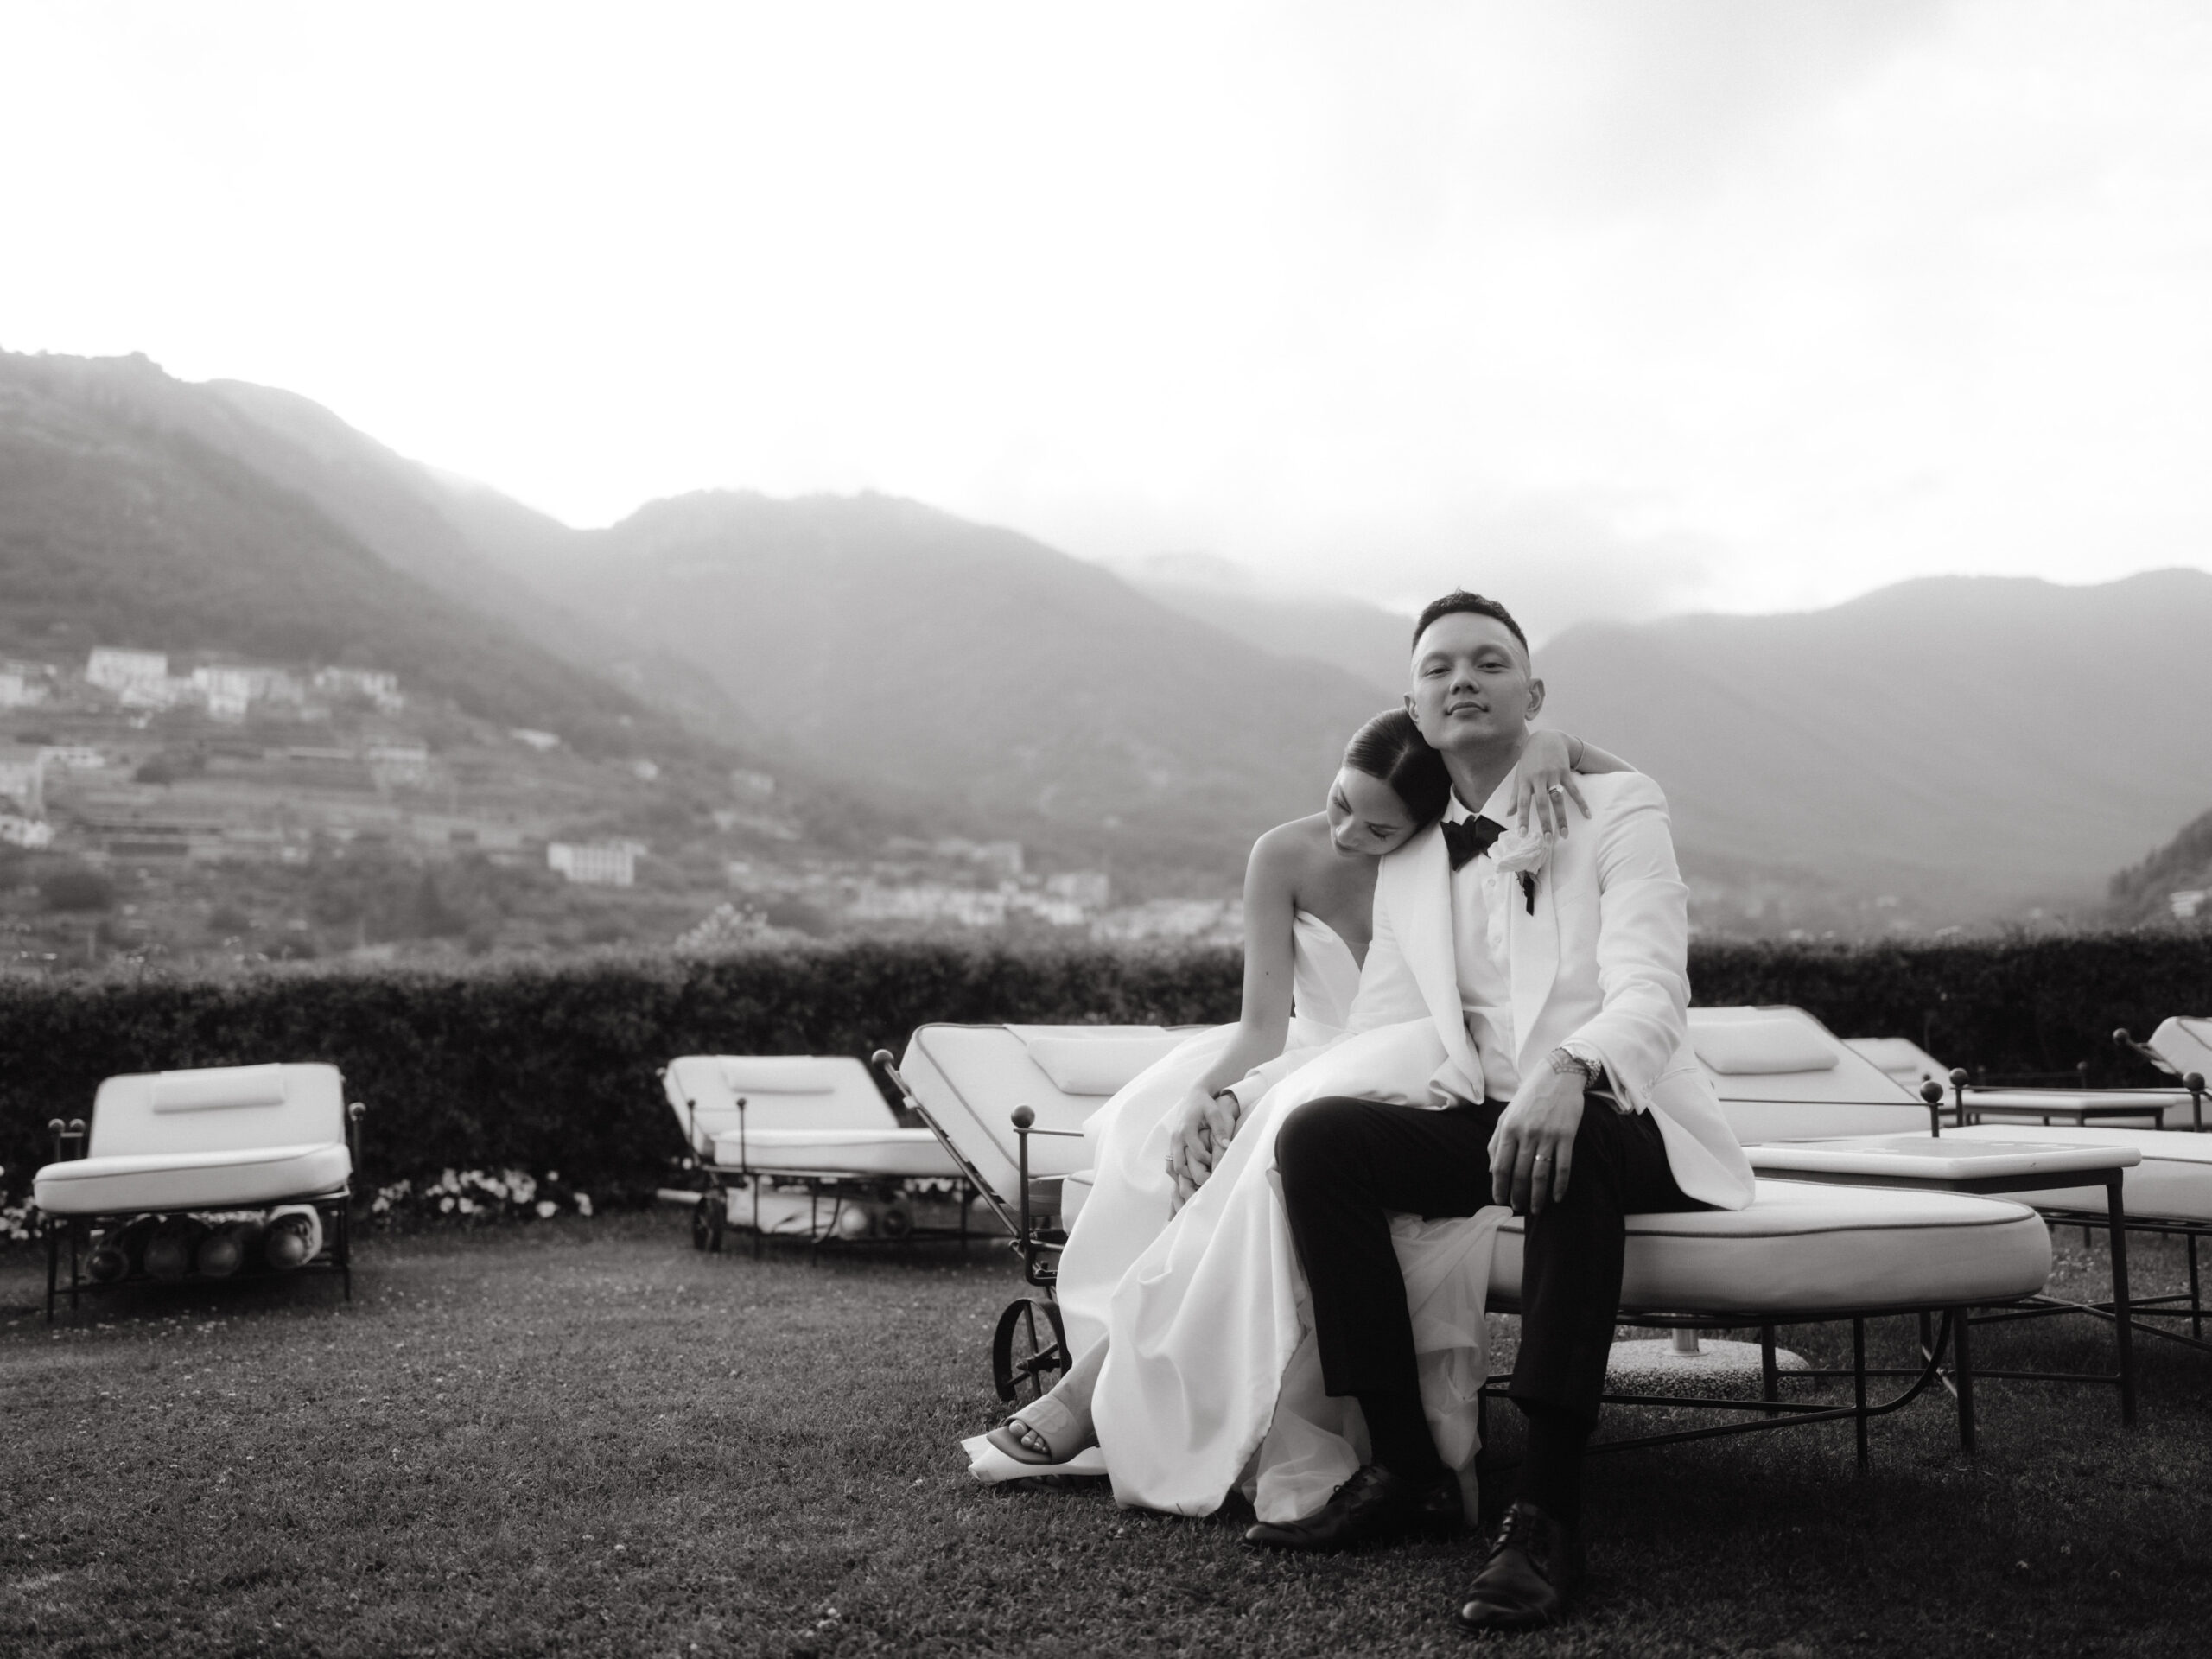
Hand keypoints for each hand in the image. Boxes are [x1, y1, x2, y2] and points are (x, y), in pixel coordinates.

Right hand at [1167, 1085, 1239, 1205]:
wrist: (1193, 1095)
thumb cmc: (1205, 1104)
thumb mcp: (1214, 1113)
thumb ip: (1220, 1129)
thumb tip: (1227, 1146)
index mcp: (1186, 1130)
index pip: (1196, 1153)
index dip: (1209, 1160)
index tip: (1218, 1161)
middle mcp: (1176, 1138)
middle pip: (1179, 1166)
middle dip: (1192, 1176)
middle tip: (1207, 1178)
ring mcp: (1172, 1142)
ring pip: (1172, 1168)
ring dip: (1184, 1175)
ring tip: (1200, 1178)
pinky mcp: (1172, 1144)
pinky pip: (1170, 1163)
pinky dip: (1180, 1171)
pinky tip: (1193, 1174)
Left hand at [1487, 1066, 1586, 1213]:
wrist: (1558, 1075)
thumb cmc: (1529, 1097)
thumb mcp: (1507, 1115)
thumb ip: (1496, 1141)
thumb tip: (1491, 1170)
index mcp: (1508, 1128)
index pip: (1500, 1165)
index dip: (1499, 1187)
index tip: (1500, 1201)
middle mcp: (1526, 1133)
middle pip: (1519, 1173)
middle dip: (1517, 1195)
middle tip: (1518, 1209)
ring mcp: (1547, 1135)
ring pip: (1540, 1174)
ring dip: (1537, 1196)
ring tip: (1535, 1209)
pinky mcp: (1567, 1135)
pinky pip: (1563, 1166)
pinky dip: (1560, 1185)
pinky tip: (1558, 1197)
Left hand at [1515, 730, 1590, 838]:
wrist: (1546, 738)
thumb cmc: (1529, 760)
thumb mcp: (1519, 776)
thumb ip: (1515, 796)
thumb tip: (1509, 815)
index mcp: (1525, 781)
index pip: (1522, 802)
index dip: (1522, 818)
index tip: (1523, 834)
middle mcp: (1538, 778)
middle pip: (1542, 803)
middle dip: (1545, 822)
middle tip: (1548, 840)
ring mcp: (1553, 775)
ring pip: (1558, 799)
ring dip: (1562, 818)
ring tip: (1564, 834)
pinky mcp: (1565, 772)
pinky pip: (1574, 790)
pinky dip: (1581, 803)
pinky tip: (1587, 815)